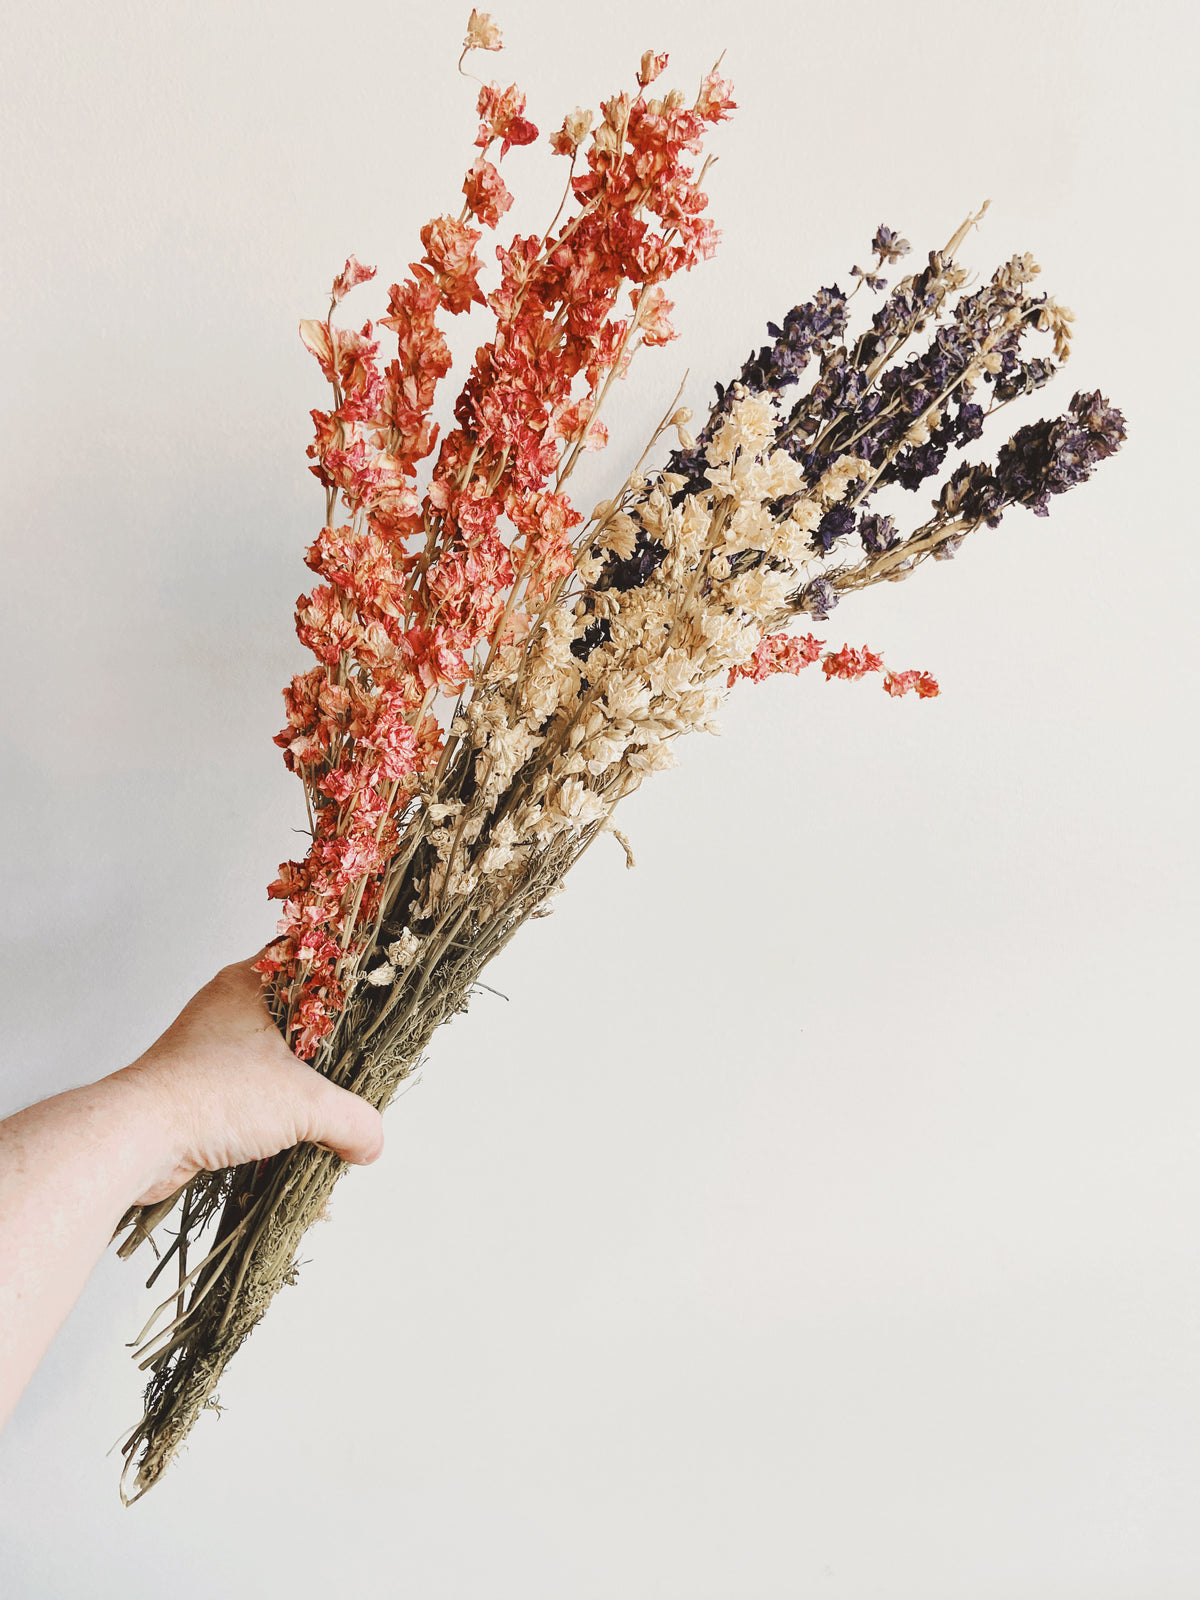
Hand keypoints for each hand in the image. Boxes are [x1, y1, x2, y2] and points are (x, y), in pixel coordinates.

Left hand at [111, 955, 383, 1203]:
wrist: (139, 1139)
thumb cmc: (211, 1094)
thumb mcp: (306, 1104)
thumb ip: (352, 1120)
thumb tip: (371, 1143)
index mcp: (248, 984)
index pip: (305, 957)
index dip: (341, 975)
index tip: (371, 996)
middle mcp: (225, 1007)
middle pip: (292, 1010)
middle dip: (325, 1039)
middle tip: (359, 1057)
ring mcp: (207, 1047)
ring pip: (267, 1052)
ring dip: (296, 1078)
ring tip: (329, 1100)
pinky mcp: (195, 1085)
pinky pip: (246, 1086)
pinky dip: (268, 1105)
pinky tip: (290, 1128)